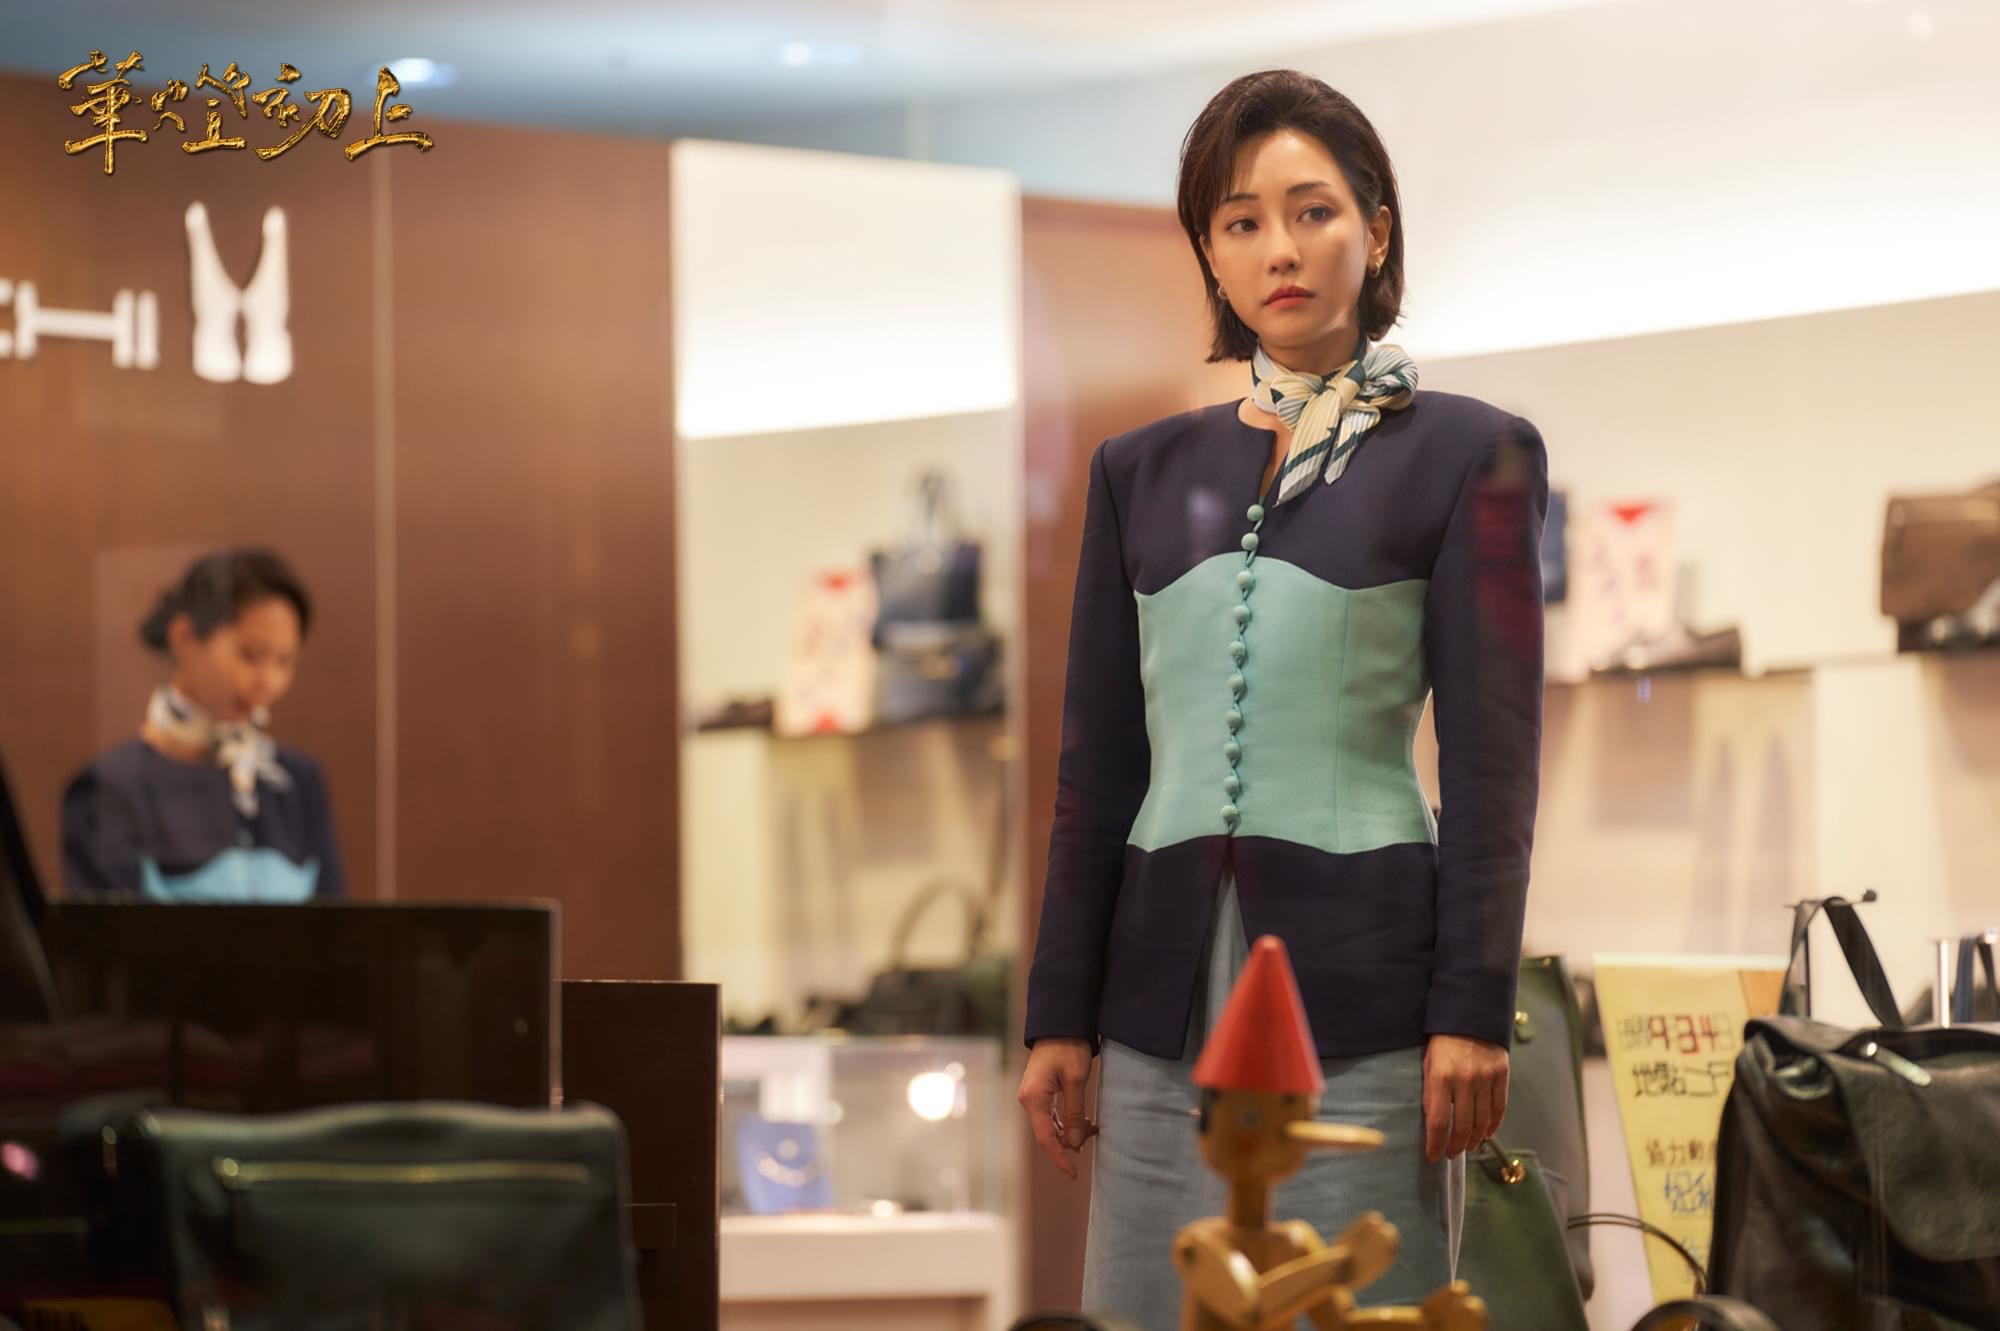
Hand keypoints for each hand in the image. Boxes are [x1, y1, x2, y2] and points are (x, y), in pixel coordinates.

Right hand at [1017, 1038, 1096, 1178]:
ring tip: (1093, 1128)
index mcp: (1034, 1099)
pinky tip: (1085, 1121)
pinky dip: (1068, 1122)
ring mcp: (1033, 1097)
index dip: (1060, 1158)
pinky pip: (1052, 1116)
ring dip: (1071, 1132)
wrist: (1060, 1024)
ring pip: (1051, 1127)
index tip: (1073, 1174)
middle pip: (1047, 1134)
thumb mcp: (1076, 1080)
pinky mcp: (1040, 1094)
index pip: (1046, 1138)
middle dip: (1069, 1143)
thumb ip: (1074, 1113)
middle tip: (1094, 1136)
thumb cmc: (1068, 1048)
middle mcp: (1029, 1101)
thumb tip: (1074, 1144)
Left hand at [1421, 1034, 1507, 1162]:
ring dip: (1473, 1140)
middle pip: (1462, 1126)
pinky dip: (1492, 1125)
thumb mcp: (1428, 1063)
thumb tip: (1434, 1123)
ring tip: (1466, 1147)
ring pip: (1482, 1121)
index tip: (1432, 1157)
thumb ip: (1430, 1092)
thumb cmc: (1442, 1040)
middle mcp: (1465, 1080)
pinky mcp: (1502, 1075)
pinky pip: (1499, 1108)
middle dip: (1455, 1146)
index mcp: (1441, 1077)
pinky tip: (1485, 1134)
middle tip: (1450, 1154)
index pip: (1439, 1122)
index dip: (1436, 1144)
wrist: (1471, 1014)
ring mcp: (1486, 1078)